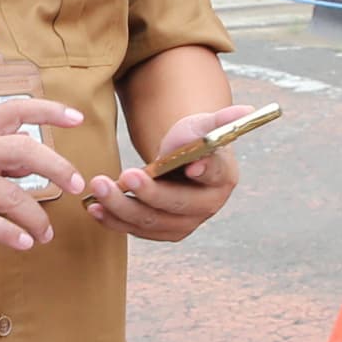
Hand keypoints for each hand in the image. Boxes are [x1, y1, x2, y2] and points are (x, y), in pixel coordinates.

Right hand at [0, 98, 85, 250]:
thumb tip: (31, 155)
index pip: (18, 108)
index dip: (50, 111)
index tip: (78, 118)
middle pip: (25, 149)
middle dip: (57, 167)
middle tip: (76, 185)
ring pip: (10, 195)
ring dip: (35, 217)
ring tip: (46, 234)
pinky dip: (9, 234)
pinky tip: (23, 243)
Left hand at [86, 105, 254, 242]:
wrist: (182, 162)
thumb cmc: (194, 140)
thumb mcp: (203, 124)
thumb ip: (220, 119)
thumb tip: (247, 109)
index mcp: (223, 176)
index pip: (214, 174)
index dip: (202, 171)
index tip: (188, 166)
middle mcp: (208, 206)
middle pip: (176, 205)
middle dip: (148, 192)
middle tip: (124, 175)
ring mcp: (186, 223)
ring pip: (152, 221)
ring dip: (122, 207)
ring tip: (99, 187)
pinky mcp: (164, 232)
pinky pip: (137, 230)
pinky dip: (114, 220)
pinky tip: (94, 208)